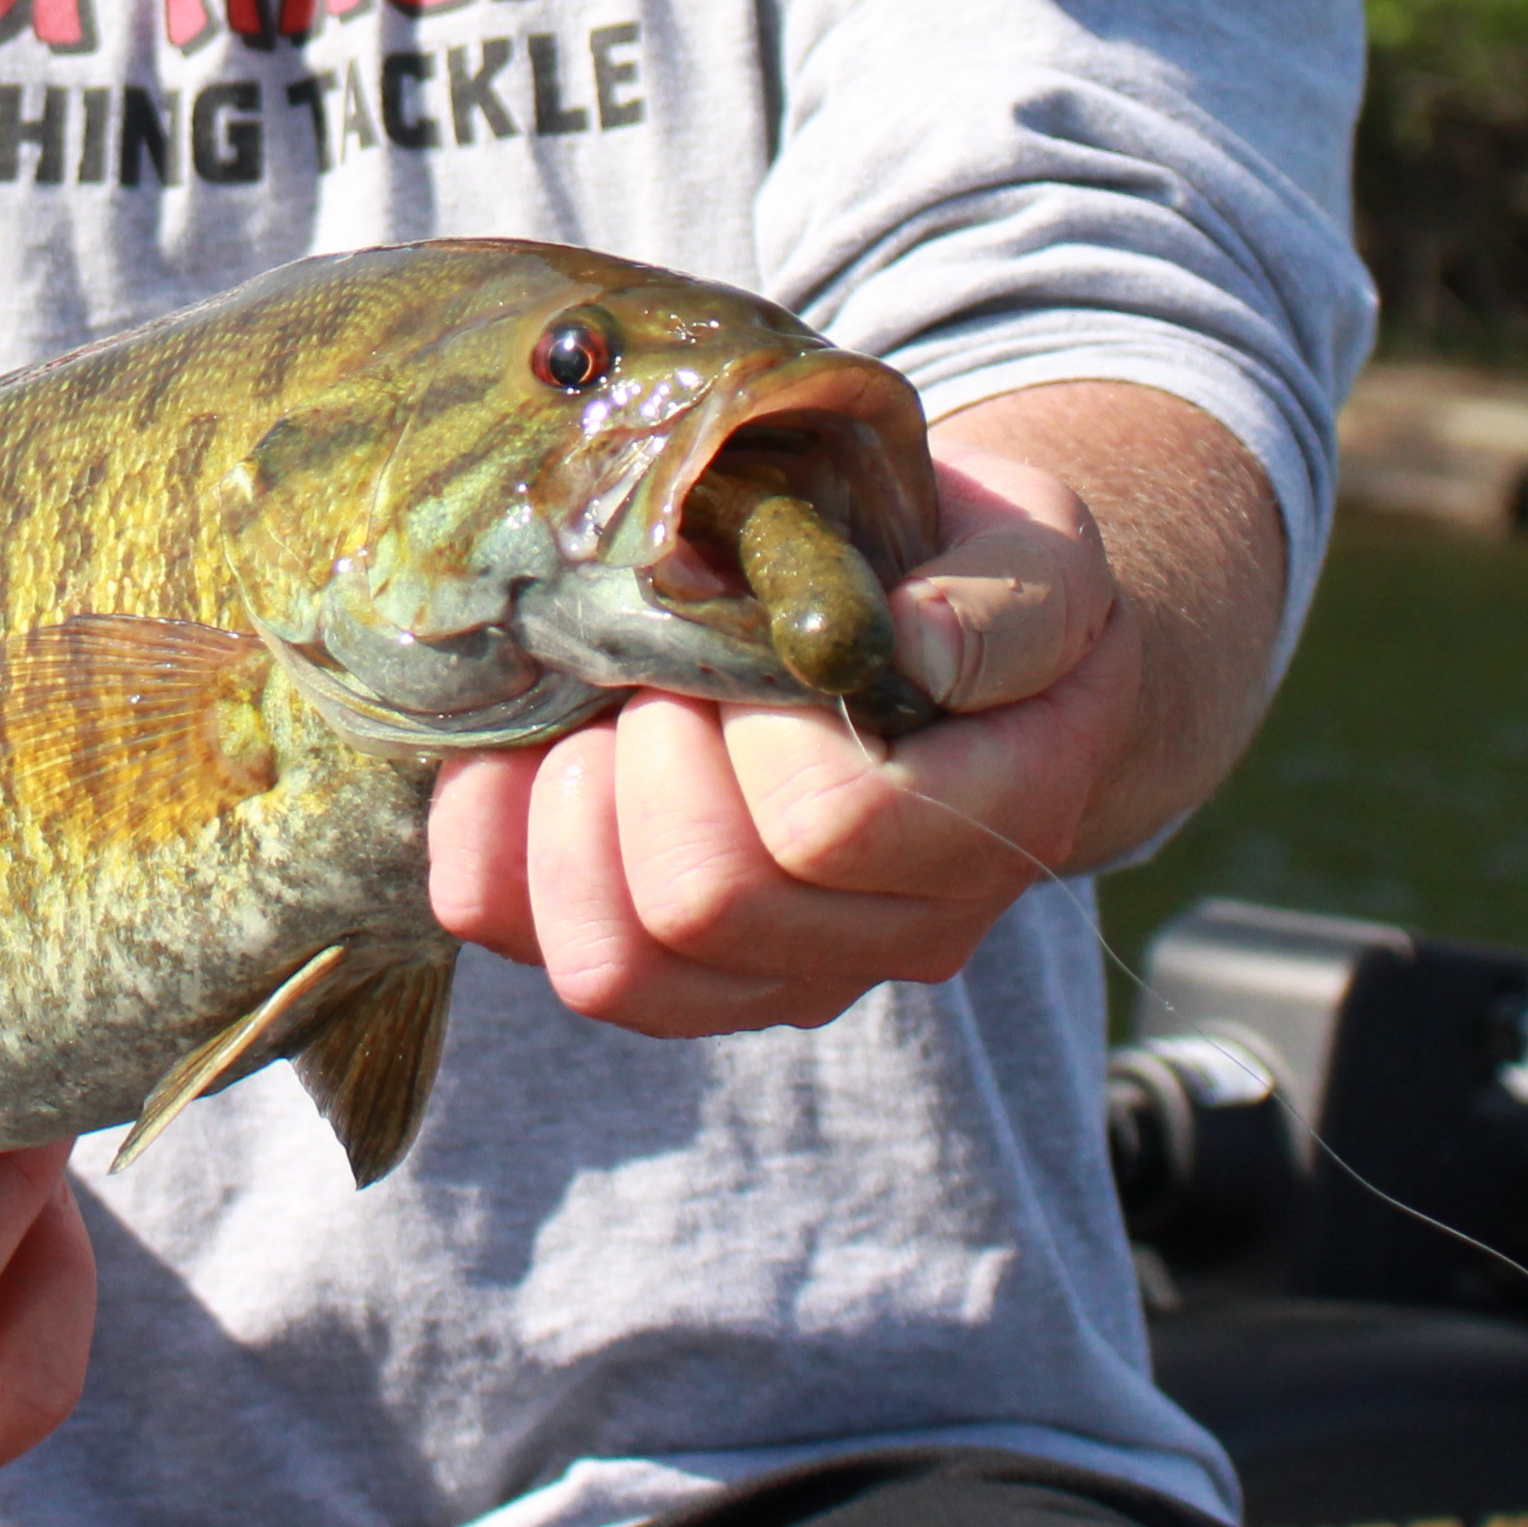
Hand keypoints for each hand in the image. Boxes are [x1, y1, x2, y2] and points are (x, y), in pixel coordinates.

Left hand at [430, 435, 1130, 1035]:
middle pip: (706, 903)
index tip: (755, 628)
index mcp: (997, 817)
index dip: (756, 721)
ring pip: (613, 968)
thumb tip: (914, 647)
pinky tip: (524, 748)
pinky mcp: (674, 970)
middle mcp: (894, 932)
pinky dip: (492, 840)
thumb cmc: (985, 583)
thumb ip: (1002, 607)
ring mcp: (782, 971)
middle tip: (667, 662)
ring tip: (601, 712)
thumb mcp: (1035, 555)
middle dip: (646, 754)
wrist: (957, 647)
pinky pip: (530, 945)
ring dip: (565, 815)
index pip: (833, 826)